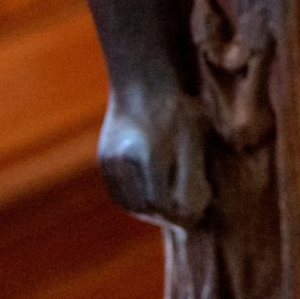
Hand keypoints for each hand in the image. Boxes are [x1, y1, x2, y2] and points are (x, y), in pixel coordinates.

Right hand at [97, 83, 212, 228]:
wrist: (145, 81)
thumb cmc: (180, 107)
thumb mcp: (195, 137)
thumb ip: (193, 175)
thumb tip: (194, 210)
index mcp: (151, 152)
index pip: (163, 202)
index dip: (180, 215)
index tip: (195, 218)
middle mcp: (125, 159)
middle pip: (145, 205)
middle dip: (166, 214)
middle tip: (185, 216)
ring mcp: (109, 160)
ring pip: (129, 201)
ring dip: (150, 210)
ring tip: (170, 208)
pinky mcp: (103, 160)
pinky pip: (119, 191)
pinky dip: (134, 200)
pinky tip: (152, 198)